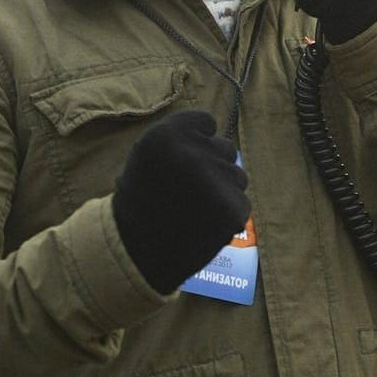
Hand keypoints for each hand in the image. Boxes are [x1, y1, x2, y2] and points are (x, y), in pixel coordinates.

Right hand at [110, 111, 251, 294]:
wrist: (136, 254)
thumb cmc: (142, 201)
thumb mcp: (147, 156)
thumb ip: (182, 138)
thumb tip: (218, 134)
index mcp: (166, 134)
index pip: (206, 122)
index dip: (196, 143)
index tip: (180, 163)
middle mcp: (192, 152)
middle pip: (226, 148)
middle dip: (212, 166)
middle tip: (185, 191)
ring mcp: (215, 180)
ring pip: (237, 175)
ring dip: (222, 190)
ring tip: (193, 209)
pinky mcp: (233, 208)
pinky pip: (241, 202)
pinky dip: (227, 214)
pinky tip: (203, 225)